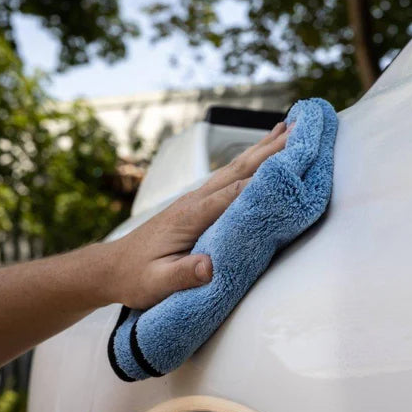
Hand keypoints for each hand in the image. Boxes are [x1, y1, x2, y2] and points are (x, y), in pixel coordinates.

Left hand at [107, 121, 291, 308]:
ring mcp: (195, 198)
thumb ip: (183, 275)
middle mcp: (195, 199)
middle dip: (271, 149)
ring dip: (262, 147)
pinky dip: (249, 160)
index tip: (293, 165)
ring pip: (235, 167)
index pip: (234, 193)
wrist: (112, 266)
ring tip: (287, 128)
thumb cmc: (136, 277)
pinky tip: (259, 152)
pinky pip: (229, 176)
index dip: (264, 180)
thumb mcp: (157, 283)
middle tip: (299, 130)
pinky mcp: (197, 202)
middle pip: (239, 169)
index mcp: (191, 216)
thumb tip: (209, 267)